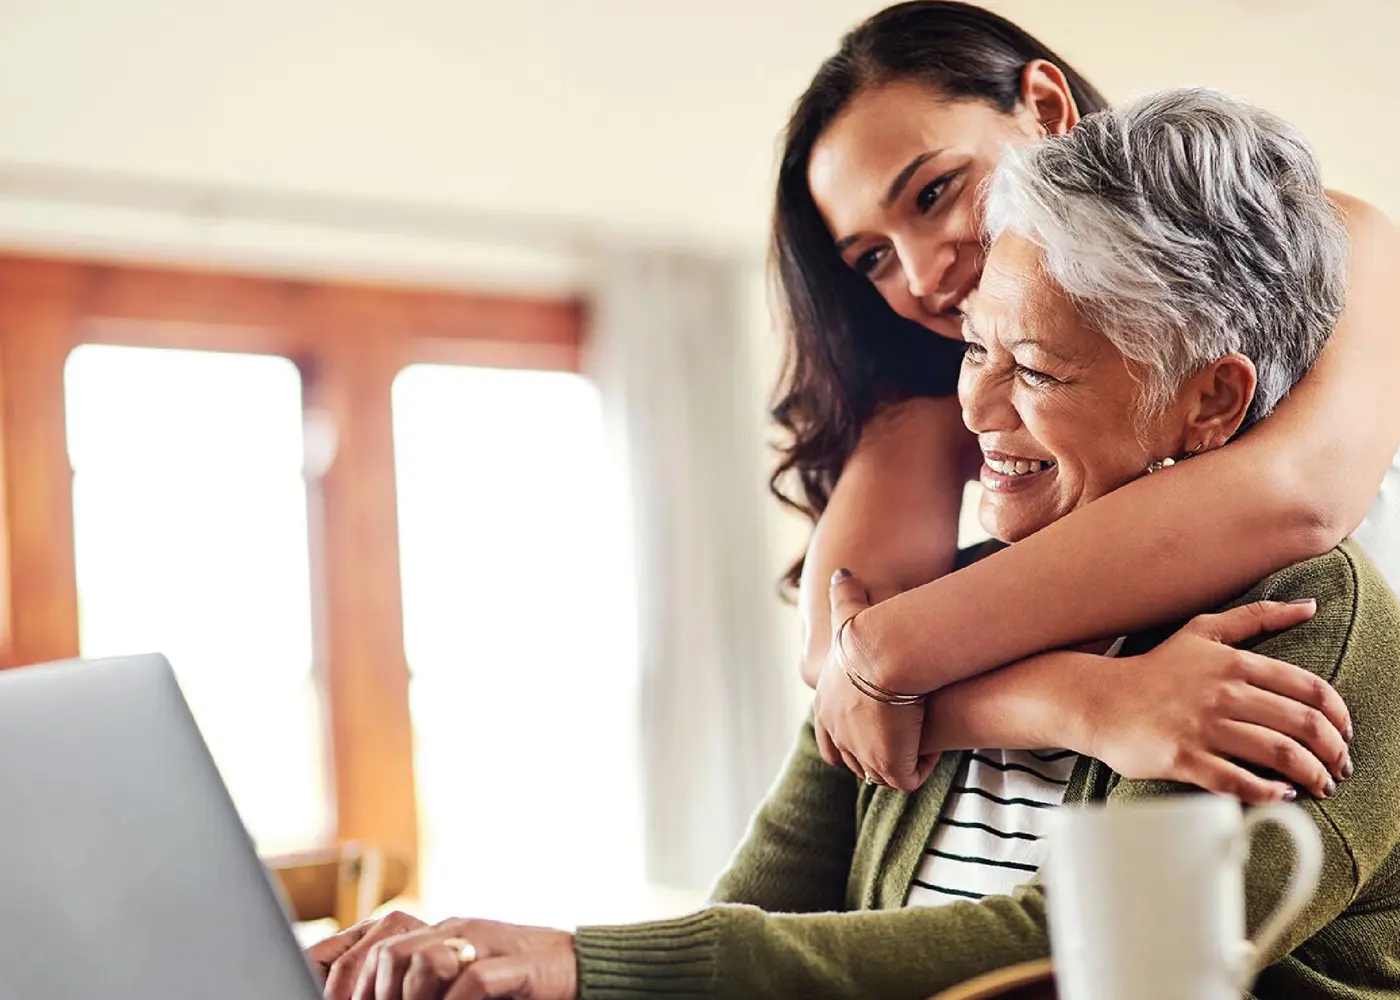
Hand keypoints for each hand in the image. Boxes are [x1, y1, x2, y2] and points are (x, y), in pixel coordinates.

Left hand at [317, 913, 577, 999]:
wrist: (579, 965)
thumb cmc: (517, 978)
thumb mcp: (461, 976)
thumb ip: (426, 983)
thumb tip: (376, 996)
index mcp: (440, 932)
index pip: (376, 947)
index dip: (349, 983)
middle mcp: (457, 930)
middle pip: (390, 953)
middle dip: (376, 996)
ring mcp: (486, 943)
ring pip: (423, 961)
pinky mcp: (516, 964)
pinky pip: (472, 981)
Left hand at [812, 569, 938, 791]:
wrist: (884, 654)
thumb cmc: (869, 632)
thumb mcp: (849, 613)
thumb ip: (844, 595)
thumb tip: (843, 572)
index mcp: (825, 707)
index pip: (830, 740)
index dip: (851, 738)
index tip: (876, 728)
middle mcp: (838, 735)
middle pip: (854, 761)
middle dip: (877, 754)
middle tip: (903, 740)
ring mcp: (862, 754)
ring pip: (881, 772)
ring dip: (901, 760)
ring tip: (922, 743)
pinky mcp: (889, 766)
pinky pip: (907, 778)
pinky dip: (921, 767)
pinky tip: (935, 748)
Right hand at [1085, 599, 1352, 801]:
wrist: (1099, 701)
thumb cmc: (1155, 669)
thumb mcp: (1203, 631)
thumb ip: (1257, 617)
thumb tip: (1310, 605)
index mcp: (1234, 663)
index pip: (1308, 689)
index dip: (1338, 716)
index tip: (1344, 734)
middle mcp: (1223, 693)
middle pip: (1301, 725)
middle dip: (1333, 752)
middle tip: (1339, 767)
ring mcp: (1202, 727)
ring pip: (1278, 754)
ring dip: (1311, 775)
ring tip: (1320, 786)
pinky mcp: (1183, 758)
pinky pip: (1238, 781)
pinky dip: (1268, 792)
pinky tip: (1280, 795)